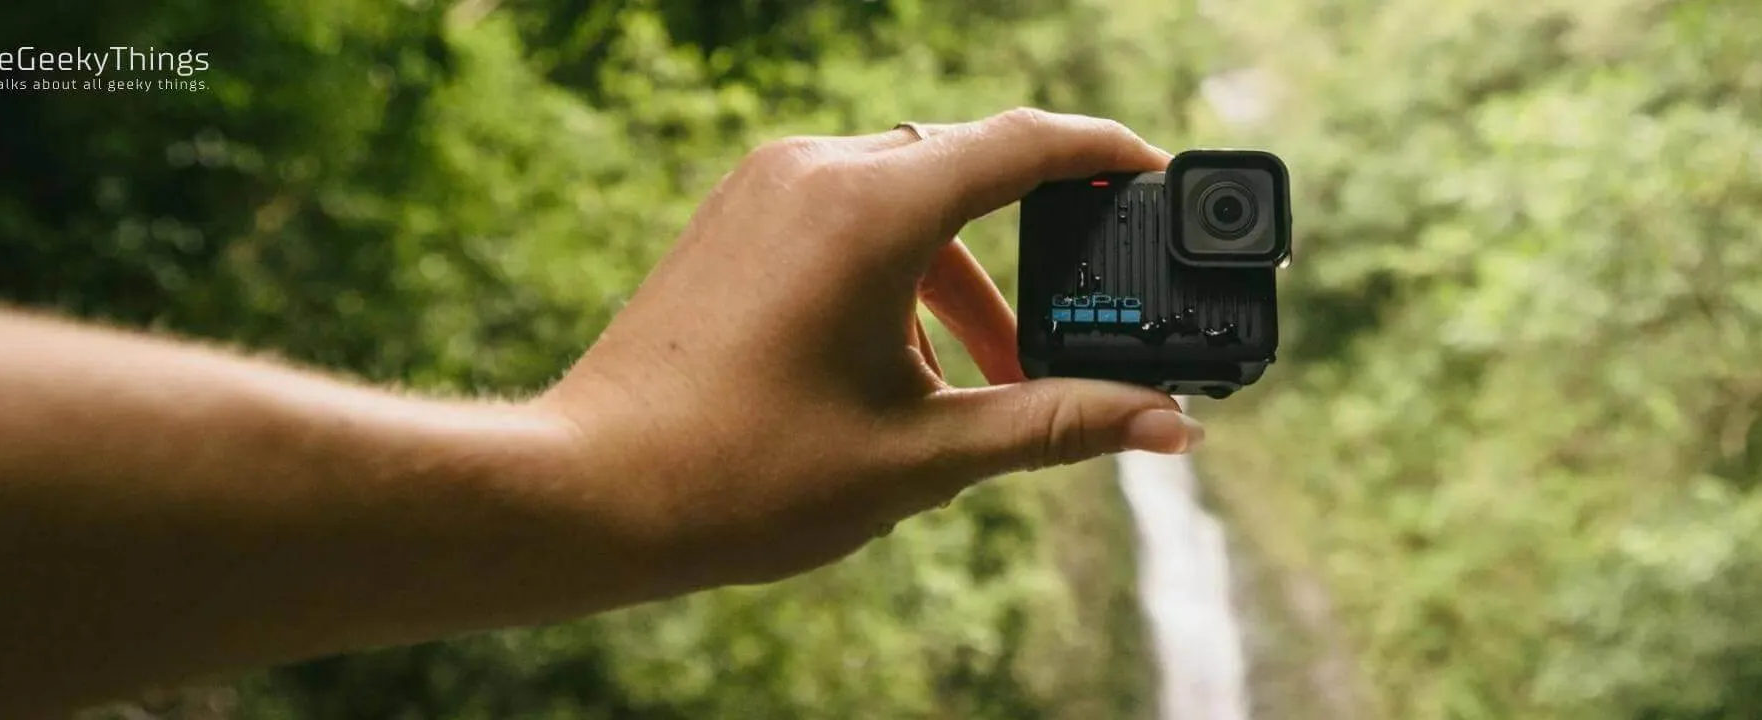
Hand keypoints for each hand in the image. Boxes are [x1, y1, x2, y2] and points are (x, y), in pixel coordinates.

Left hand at [535, 108, 1204, 591]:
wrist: (590, 491)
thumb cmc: (745, 476)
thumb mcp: (925, 455)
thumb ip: (1057, 424)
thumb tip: (1171, 426)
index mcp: (871, 210)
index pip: (1025, 144)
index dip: (1109, 153)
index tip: (1161, 175)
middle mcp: (817, 170)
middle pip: (968, 168)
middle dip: (1037, 243)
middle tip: (1090, 311)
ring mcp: (767, 185)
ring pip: (910, 197)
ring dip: (964, 279)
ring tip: (988, 381)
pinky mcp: (737, 214)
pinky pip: (851, 213)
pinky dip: (902, 272)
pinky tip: (905, 367)